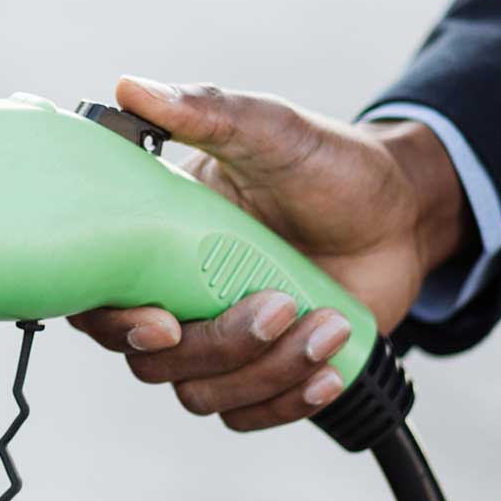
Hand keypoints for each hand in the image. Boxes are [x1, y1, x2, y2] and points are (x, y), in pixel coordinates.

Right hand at [68, 77, 467, 431]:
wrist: (401, 210)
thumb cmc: (326, 166)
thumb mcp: (268, 131)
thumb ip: (205, 111)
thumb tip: (133, 86)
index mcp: (153, 246)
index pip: (99, 302)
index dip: (117, 325)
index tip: (166, 321)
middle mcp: (174, 300)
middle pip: (152, 363)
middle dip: (218, 346)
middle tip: (280, 306)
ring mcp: (219, 341)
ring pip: (202, 394)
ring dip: (266, 371)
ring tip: (328, 324)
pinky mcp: (263, 372)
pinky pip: (250, 414)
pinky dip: (289, 402)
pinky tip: (330, 367)